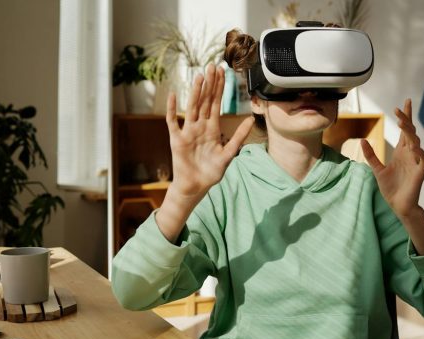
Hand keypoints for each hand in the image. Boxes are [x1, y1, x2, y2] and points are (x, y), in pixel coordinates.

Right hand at [166, 64, 253, 201]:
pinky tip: (173, 95)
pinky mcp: (177, 139)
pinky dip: (171, 109)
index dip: (219, 88)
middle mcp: (200, 127)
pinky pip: (173, 121)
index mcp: (212, 129)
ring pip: (192, 107)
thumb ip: (238, 137)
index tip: (222, 73)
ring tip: (199, 76)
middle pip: (205, 101)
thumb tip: (251, 119)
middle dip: (209, 84)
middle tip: (212, 66)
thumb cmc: (211, 172)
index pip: (216, 104)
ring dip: (195, 92)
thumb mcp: (228, 154)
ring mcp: (187, 131)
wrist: (195, 186)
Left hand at [361, 98, 423, 219]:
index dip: (405, 116)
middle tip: (399, 108)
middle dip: (406, 119)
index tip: (405, 102)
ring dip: (409, 132)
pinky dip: (419, 151)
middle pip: (410, 132)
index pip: (404, 130)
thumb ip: (371, 155)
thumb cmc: (390, 188)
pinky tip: (412, 145)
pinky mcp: (420, 171)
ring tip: (401, 123)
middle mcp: (410, 154)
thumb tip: (362, 140)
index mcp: (401, 152)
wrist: (398, 205)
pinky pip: (423, 158)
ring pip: (416, 141)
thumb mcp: (377, 170)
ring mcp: (416, 161)